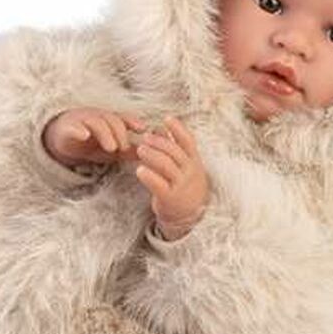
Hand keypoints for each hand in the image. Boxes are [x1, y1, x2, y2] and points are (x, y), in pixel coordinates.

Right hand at [43, 107, 146, 166]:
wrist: (63, 138)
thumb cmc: (92, 142)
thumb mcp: (112, 147)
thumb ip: (130, 151)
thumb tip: (152, 155)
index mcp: (110, 121)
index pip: (124, 118)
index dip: (133, 122)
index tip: (142, 129)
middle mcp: (98, 118)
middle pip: (112, 120)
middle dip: (120, 133)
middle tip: (124, 148)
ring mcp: (82, 121)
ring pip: (96, 122)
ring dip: (105, 134)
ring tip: (112, 148)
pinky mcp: (68, 129)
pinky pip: (73, 127)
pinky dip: (79, 130)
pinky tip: (84, 136)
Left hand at [134, 117, 208, 239]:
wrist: (188, 214)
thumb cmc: (183, 185)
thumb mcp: (184, 165)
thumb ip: (173, 148)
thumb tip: (159, 128)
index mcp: (194, 161)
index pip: (188, 141)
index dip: (178, 129)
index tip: (166, 118)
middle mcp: (189, 171)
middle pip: (174, 152)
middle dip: (159, 142)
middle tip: (145, 137)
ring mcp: (180, 185)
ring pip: (166, 166)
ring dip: (152, 155)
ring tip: (139, 150)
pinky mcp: (169, 197)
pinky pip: (159, 184)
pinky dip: (148, 176)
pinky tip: (139, 170)